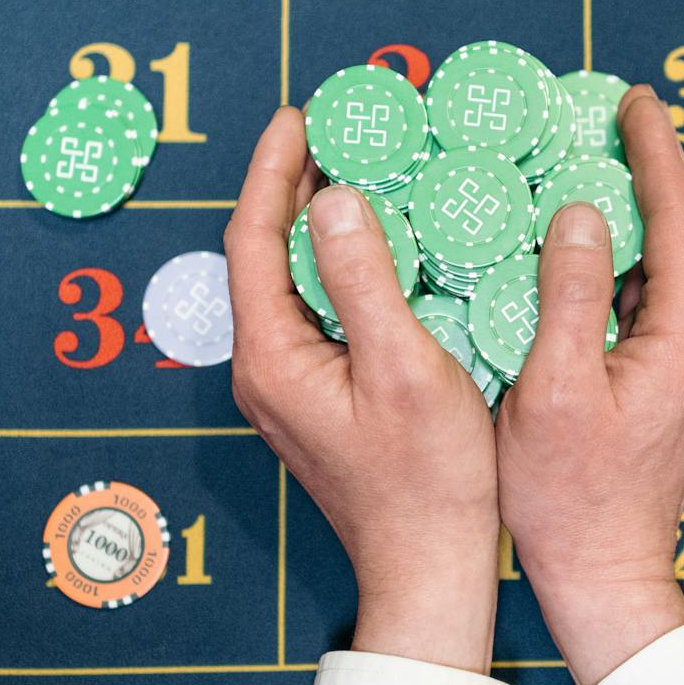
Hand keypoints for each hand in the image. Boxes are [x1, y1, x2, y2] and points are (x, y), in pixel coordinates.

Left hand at [224, 108, 501, 672]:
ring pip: (291, 282)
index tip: (302, 116)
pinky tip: (382, 248)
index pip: (253, 239)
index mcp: (273, 357)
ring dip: (318, 224)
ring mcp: (290, 388)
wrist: (430, 568)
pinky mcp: (319, 399)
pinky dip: (341, 266)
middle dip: (293, 186)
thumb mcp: (403, 369)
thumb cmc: (427, 482)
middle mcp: (266, 370)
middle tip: (335, 129)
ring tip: (357, 170)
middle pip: (264, 255)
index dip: (273, 170)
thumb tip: (335, 200)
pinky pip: (317, 311)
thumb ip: (363, 281)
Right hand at [495, 87, 683, 684]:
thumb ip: (570, 294)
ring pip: (669, 266)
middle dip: (651, 169)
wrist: (604, 575)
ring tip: (593, 162)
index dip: (656, 152)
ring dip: (637, 213)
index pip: (680, 219)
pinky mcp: (670, 384)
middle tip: (610, 115)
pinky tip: (585, 244)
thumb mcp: (553, 388)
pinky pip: (652, 299)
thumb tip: (580, 214)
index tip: (634, 100)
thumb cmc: (569, 497)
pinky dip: (625, 258)